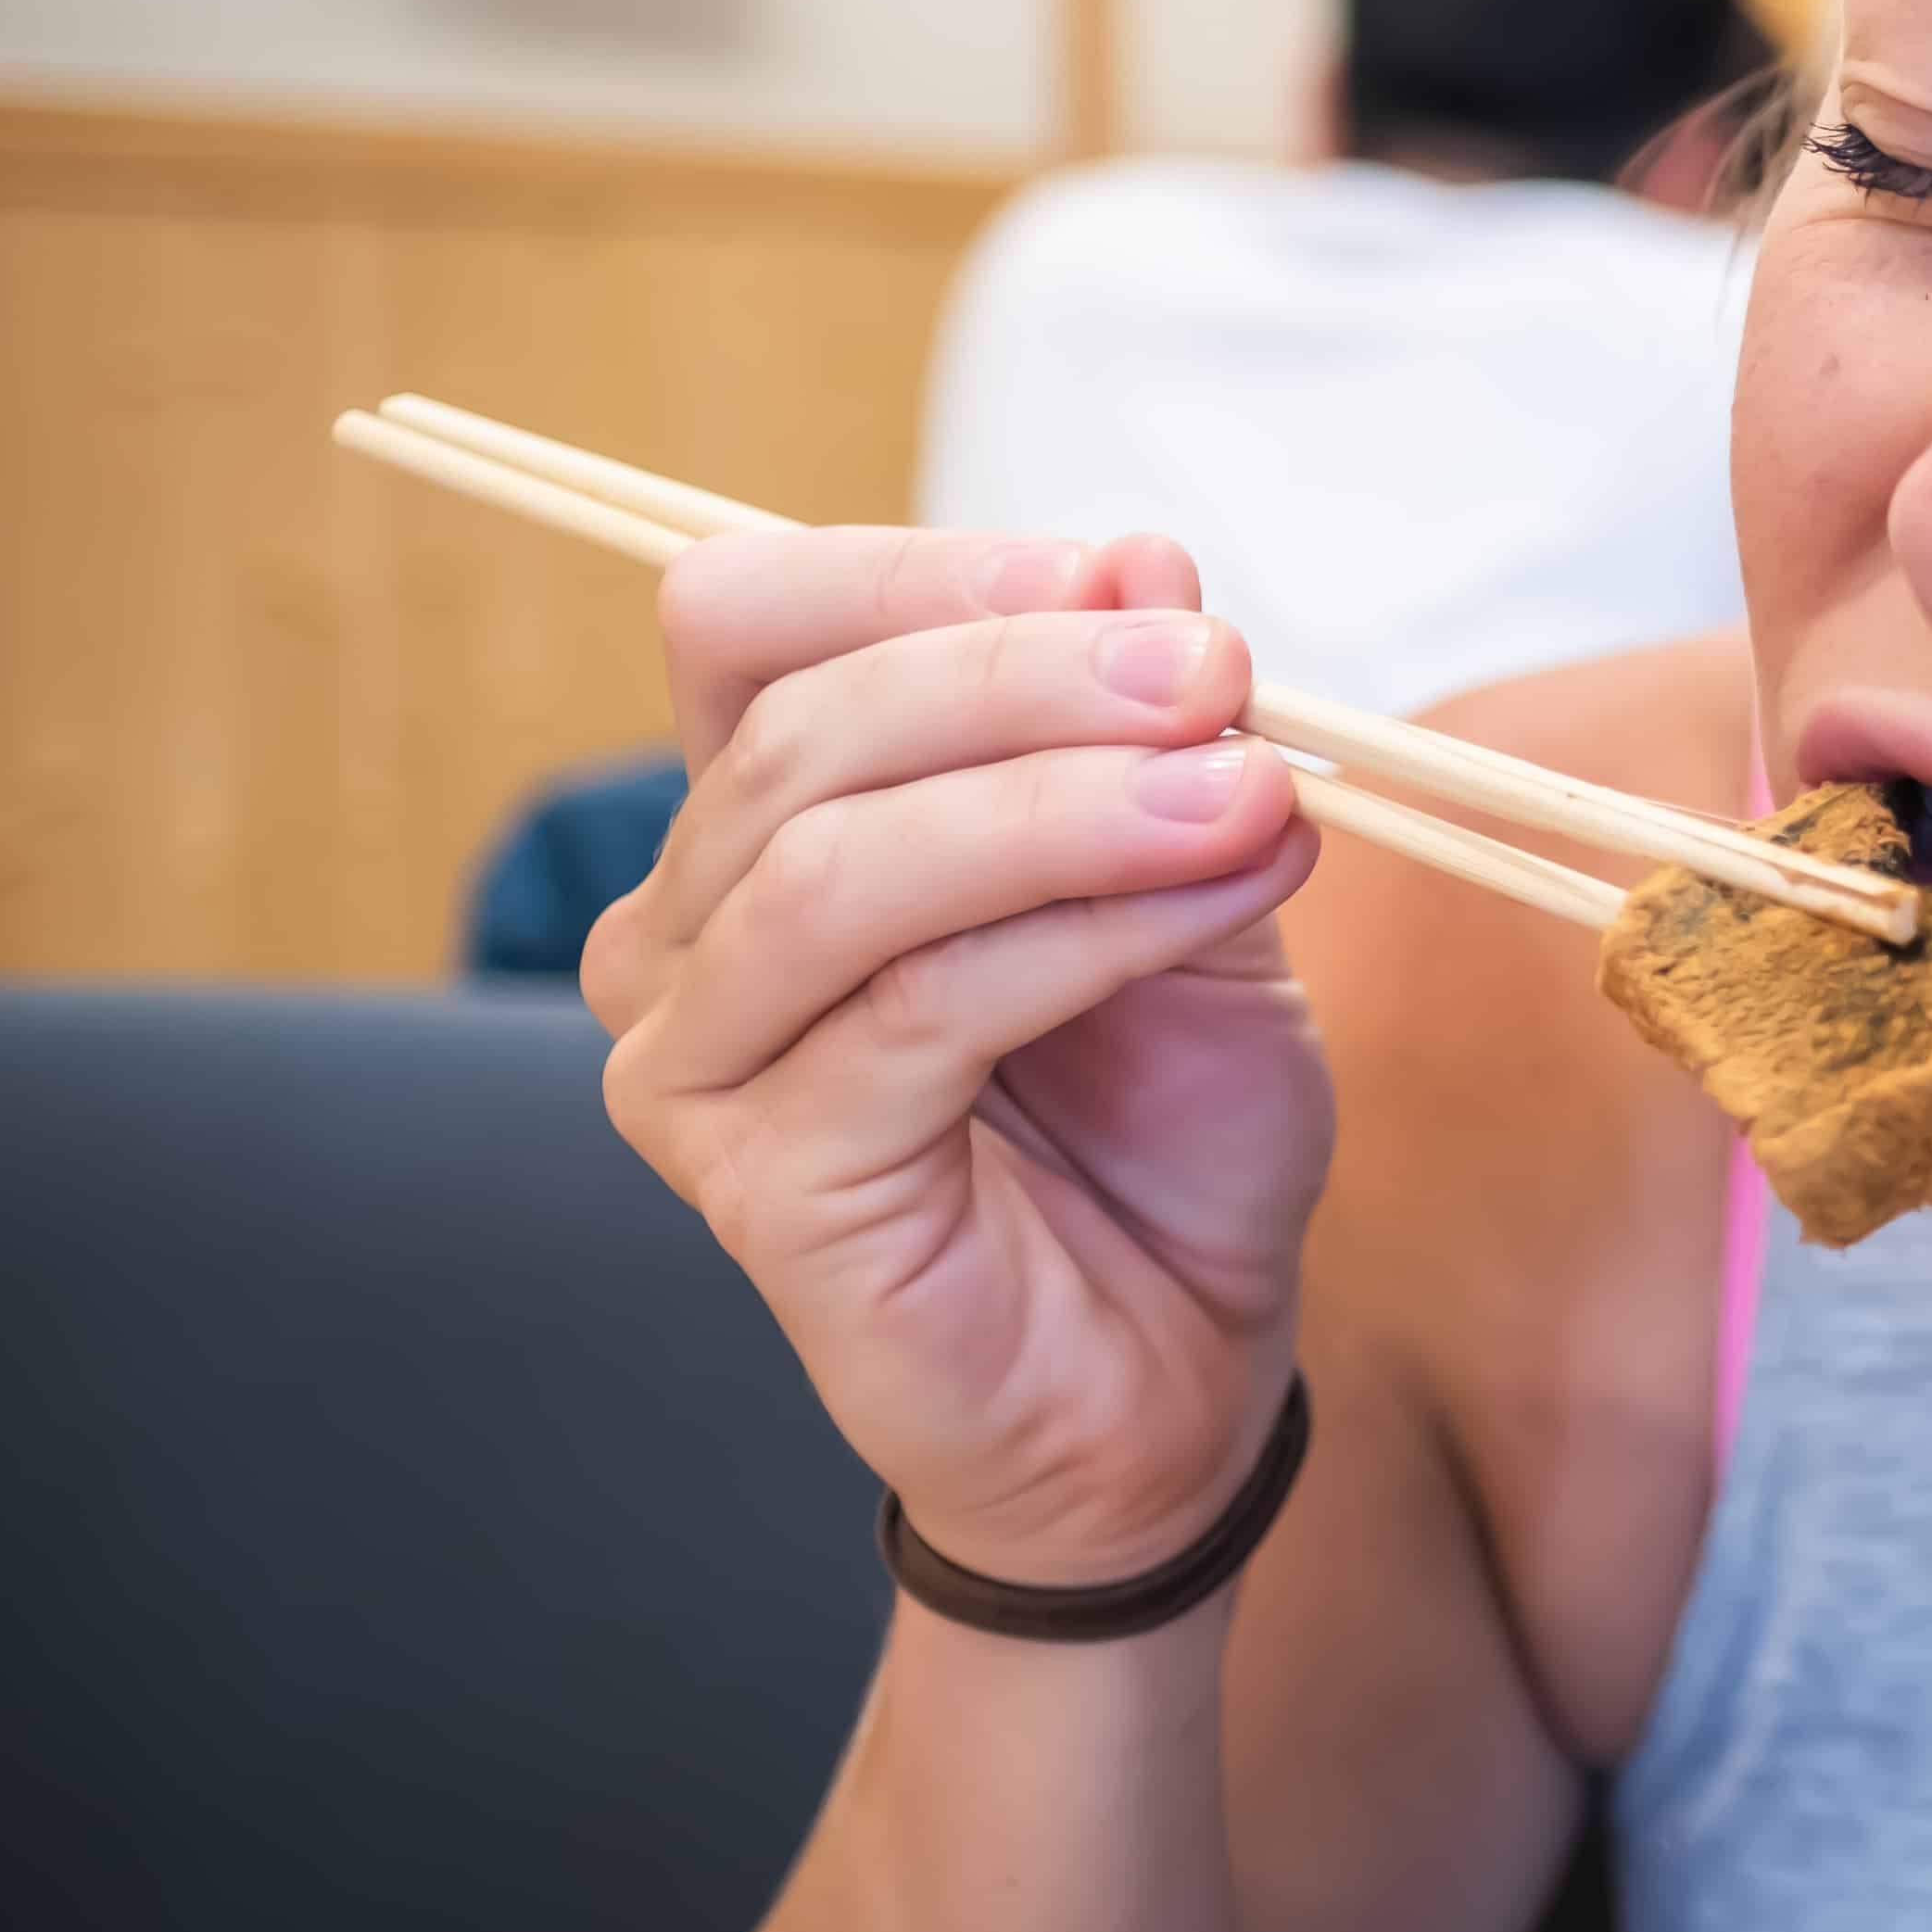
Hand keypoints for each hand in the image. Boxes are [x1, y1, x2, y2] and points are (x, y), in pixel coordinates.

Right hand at [592, 526, 1332, 1589]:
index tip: (1129, 576)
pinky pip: (920, 1012)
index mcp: (758, 826)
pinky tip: (1222, 895)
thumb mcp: (1192, 885)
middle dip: (1028, 677)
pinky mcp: (768, 1183)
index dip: (923, 572)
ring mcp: (696, 1066)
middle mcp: (682, 935)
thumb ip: (1156, 738)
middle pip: (804, 729)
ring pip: (845, 866)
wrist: (1177, 1377)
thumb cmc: (1162, 1135)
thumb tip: (1141, 554)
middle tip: (1223, 669)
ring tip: (1249, 787)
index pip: (748, 621)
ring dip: (1067, 804)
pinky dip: (1088, 932)